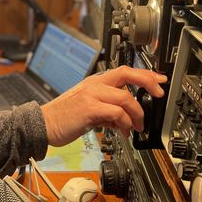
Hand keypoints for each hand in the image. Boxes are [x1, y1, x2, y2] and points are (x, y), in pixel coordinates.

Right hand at [40, 66, 167, 146]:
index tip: (158, 79)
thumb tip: (125, 117)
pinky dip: (125, 123)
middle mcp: (94, 84)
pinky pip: (116, 113)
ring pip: (125, 97)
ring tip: (137, 126)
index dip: (144, 74)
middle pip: (127, 74)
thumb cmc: (63, 117)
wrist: (43, 124)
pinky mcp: (89, 108)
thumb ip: (107, 109)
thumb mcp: (88, 108)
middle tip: (159, 94)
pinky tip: (124, 131)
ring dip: (136, 114)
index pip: (124, 71)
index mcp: (95, 82)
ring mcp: (91, 95)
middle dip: (148, 82)